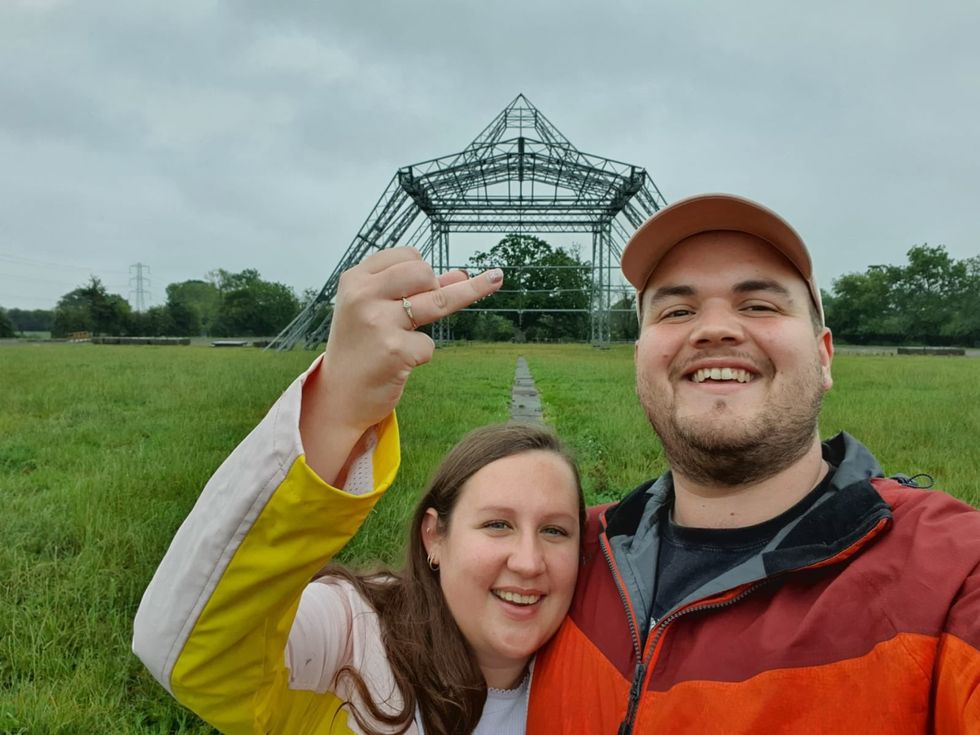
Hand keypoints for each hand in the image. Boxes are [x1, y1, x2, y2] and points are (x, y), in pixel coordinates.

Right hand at [300, 248, 502, 481]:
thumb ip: (415, 293)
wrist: (337, 398)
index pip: (407, 255)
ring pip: (438, 300)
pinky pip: (428, 344)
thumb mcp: (378, 313)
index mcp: (355, 280)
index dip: (423, 269)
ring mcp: (378, 322)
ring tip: (496, 278)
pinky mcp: (394, 351)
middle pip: (424, 272)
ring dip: (468, 293)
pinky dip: (421, 353)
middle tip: (427, 308)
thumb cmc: (360, 349)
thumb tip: (462, 275)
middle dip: (437, 285)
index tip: (426, 284)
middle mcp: (363, 296)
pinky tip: (400, 364)